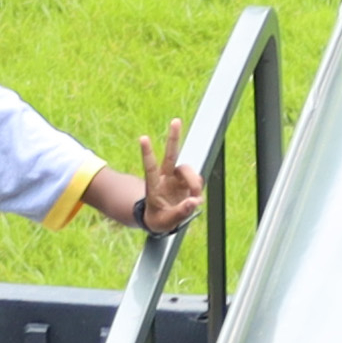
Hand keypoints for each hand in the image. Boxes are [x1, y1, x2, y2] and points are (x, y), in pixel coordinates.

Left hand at [123, 120, 204, 234]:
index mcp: (154, 185)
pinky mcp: (187, 182)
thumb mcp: (165, 222)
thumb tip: (195, 201)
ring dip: (194, 183)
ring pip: (188, 169)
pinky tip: (194, 200)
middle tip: (175, 121)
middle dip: (173, 138)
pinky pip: (197, 180)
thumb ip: (180, 212)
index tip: (143, 138)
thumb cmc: (158, 220)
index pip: (150, 167)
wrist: (162, 219)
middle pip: (170, 154)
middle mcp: (165, 177)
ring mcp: (177, 178)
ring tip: (194, 199)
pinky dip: (198, 189)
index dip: (147, 153)